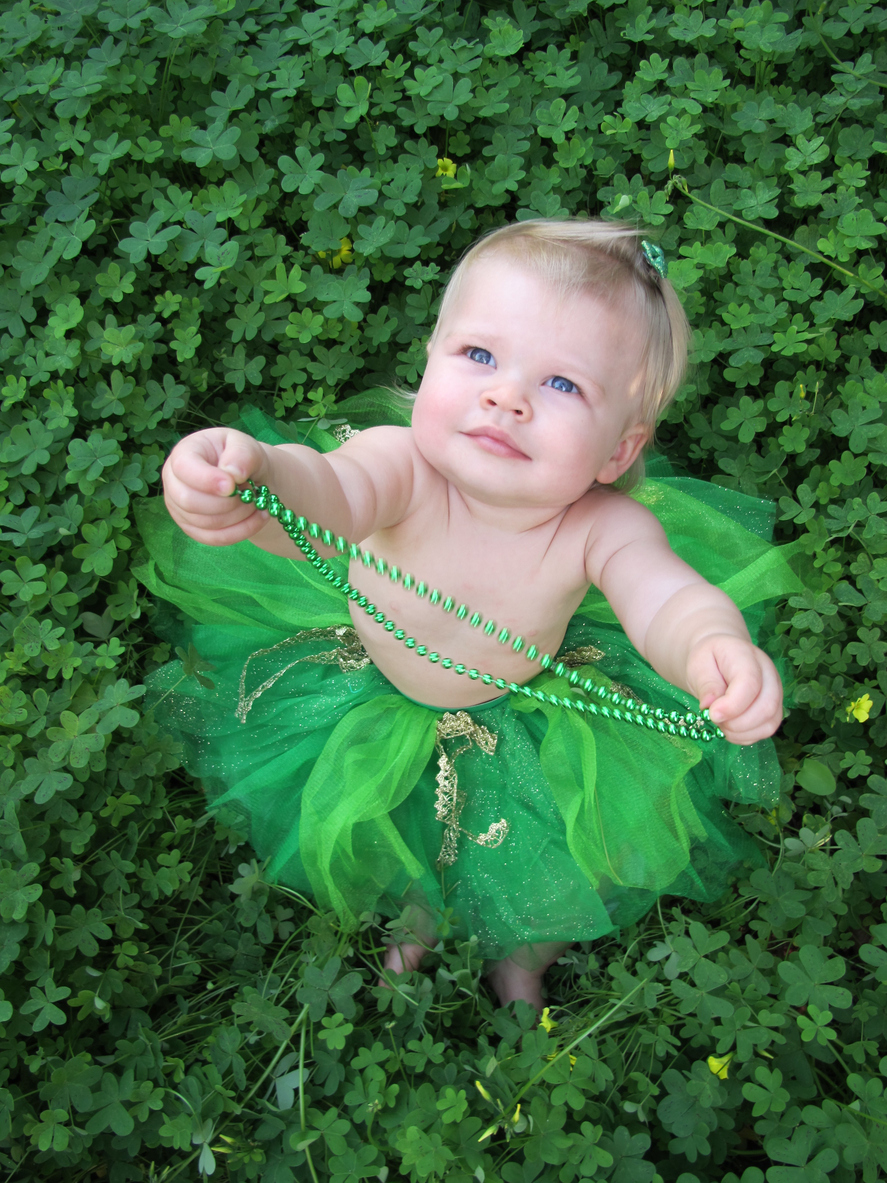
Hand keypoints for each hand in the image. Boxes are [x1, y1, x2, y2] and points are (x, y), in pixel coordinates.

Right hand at [162, 427, 270, 545]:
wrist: (246, 477)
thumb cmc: (241, 457)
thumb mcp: (246, 445)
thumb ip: (241, 454)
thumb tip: (233, 474)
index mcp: (184, 453)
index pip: (184, 468)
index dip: (207, 480)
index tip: (232, 485)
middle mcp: (173, 481)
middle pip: (190, 501)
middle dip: (227, 502)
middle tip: (251, 492)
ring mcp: (179, 508)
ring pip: (205, 522)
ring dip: (238, 515)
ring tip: (255, 501)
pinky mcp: (192, 528)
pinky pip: (214, 538)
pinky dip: (241, 531)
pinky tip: (258, 517)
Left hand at [686, 635, 782, 745]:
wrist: (718, 660)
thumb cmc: (708, 661)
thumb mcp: (699, 665)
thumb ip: (706, 684)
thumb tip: (709, 706)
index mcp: (747, 656)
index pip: (750, 683)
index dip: (732, 705)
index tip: (712, 714)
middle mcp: (769, 674)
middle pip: (766, 706)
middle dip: (737, 722)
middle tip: (714, 719)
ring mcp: (775, 693)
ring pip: (769, 723)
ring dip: (740, 732)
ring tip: (720, 722)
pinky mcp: (773, 710)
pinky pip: (765, 731)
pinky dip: (744, 736)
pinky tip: (729, 728)